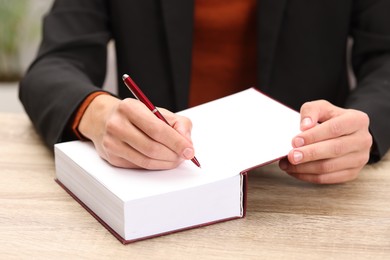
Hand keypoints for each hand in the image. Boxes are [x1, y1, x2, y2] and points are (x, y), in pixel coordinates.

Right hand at [78, 95, 195, 168]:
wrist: (104, 119)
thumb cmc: (135, 115)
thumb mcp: (157, 111)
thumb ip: (178, 124)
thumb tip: (187, 143)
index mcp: (129, 108)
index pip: (157, 130)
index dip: (177, 142)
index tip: (190, 150)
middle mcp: (117, 125)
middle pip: (152, 148)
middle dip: (173, 155)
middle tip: (184, 156)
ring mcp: (112, 143)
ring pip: (146, 161)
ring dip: (166, 163)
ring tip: (176, 158)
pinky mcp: (112, 158)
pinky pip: (139, 166)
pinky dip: (155, 165)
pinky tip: (162, 160)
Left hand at [279, 100, 372, 183]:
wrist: (345, 133)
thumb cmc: (331, 119)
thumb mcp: (321, 108)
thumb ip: (311, 111)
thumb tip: (305, 126)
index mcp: (357, 120)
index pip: (335, 128)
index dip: (314, 136)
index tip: (295, 141)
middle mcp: (363, 140)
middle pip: (334, 149)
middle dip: (309, 154)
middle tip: (291, 156)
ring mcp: (359, 159)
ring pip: (329, 167)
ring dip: (305, 168)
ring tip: (287, 164)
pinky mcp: (352, 173)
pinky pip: (327, 179)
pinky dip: (308, 176)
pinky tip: (295, 171)